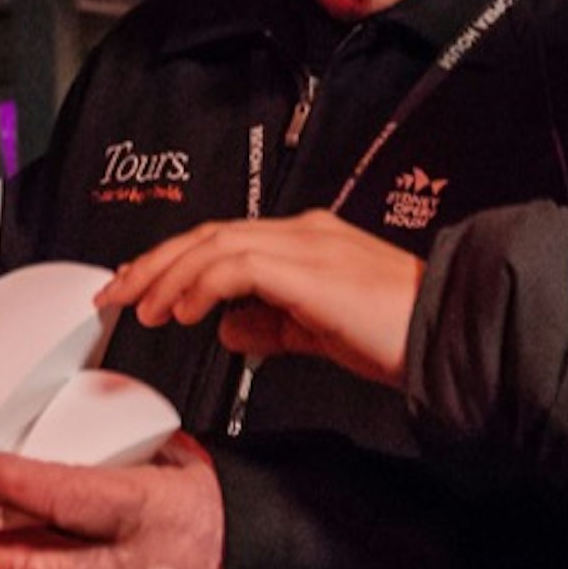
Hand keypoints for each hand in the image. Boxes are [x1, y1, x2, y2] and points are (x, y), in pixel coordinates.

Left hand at [102, 213, 422, 387]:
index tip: (138, 288)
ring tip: (140, 306)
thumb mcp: (321, 332)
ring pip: (215, 243)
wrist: (453, 332)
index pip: (224, 241)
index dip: (174, 262)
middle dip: (154, 262)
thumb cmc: (400, 335)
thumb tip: (228, 328)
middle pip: (208, 234)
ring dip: (168, 273)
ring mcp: (306, 245)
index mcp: (307, 243)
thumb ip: (273, 326)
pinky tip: (181, 310)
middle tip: (115, 293)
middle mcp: (302, 233)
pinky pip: (237, 265)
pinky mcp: (308, 268)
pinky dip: (201, 284)